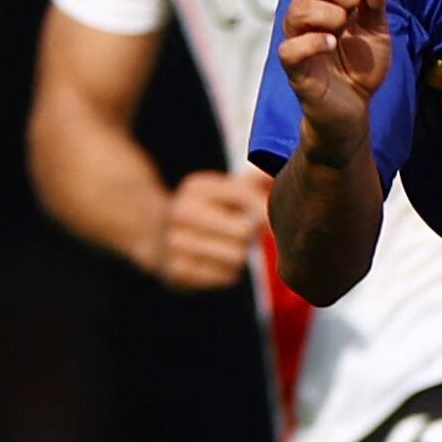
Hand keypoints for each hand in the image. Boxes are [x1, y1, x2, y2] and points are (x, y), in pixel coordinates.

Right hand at [145, 167, 270, 290]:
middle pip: (245, 231)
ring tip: (223, 248)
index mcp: (196, 187)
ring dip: (239, 257)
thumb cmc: (205, 211)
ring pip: (238, 257)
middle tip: (237, 235)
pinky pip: (226, 277)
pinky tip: (212, 264)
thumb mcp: (221, 190)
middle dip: (249, 236)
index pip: (245, 196)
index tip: (268, 219)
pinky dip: (227, 274)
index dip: (264, 211)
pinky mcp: (177, 271)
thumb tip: (287, 164)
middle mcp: (182, 211)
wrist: (153, 236)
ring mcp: (175, 242)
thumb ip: (252, 182)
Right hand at [278, 0, 396, 153]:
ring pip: (299, 9)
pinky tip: (333, 43)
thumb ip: (376, 5)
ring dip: (329, 12)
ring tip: (345, 28)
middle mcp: (309, 12)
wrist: (355, 108)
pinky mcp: (295, 67)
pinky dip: (313, 42)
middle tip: (361, 8)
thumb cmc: (360, 65)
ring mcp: (298, 38)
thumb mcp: (377, 31)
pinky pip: (290, 48)